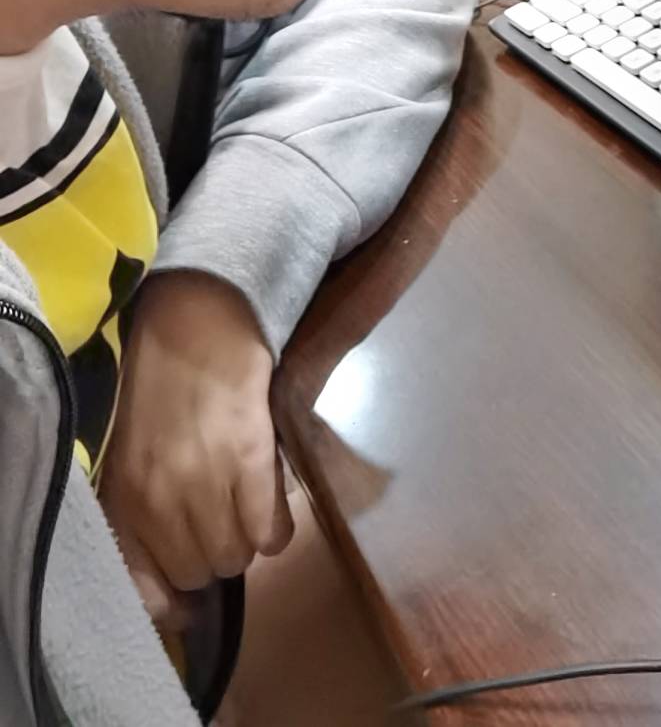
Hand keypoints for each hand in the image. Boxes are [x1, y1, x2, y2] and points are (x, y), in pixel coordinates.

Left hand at [100, 272, 293, 625]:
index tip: (189, 592)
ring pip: (237, 557)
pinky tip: (269, 502)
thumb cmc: (162, 386)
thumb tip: (176, 579)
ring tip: (246, 505)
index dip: (173, 599)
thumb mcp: (133, 458)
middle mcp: (159, 500)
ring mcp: (205, 481)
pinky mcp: (251, 459)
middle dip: (213, 554)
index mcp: (124, 500)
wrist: (198, 320)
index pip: (147, 590)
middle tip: (221, 522)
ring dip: (246, 540)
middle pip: (200, 572)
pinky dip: (276, 529)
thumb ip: (144, 515)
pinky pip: (272, 532)